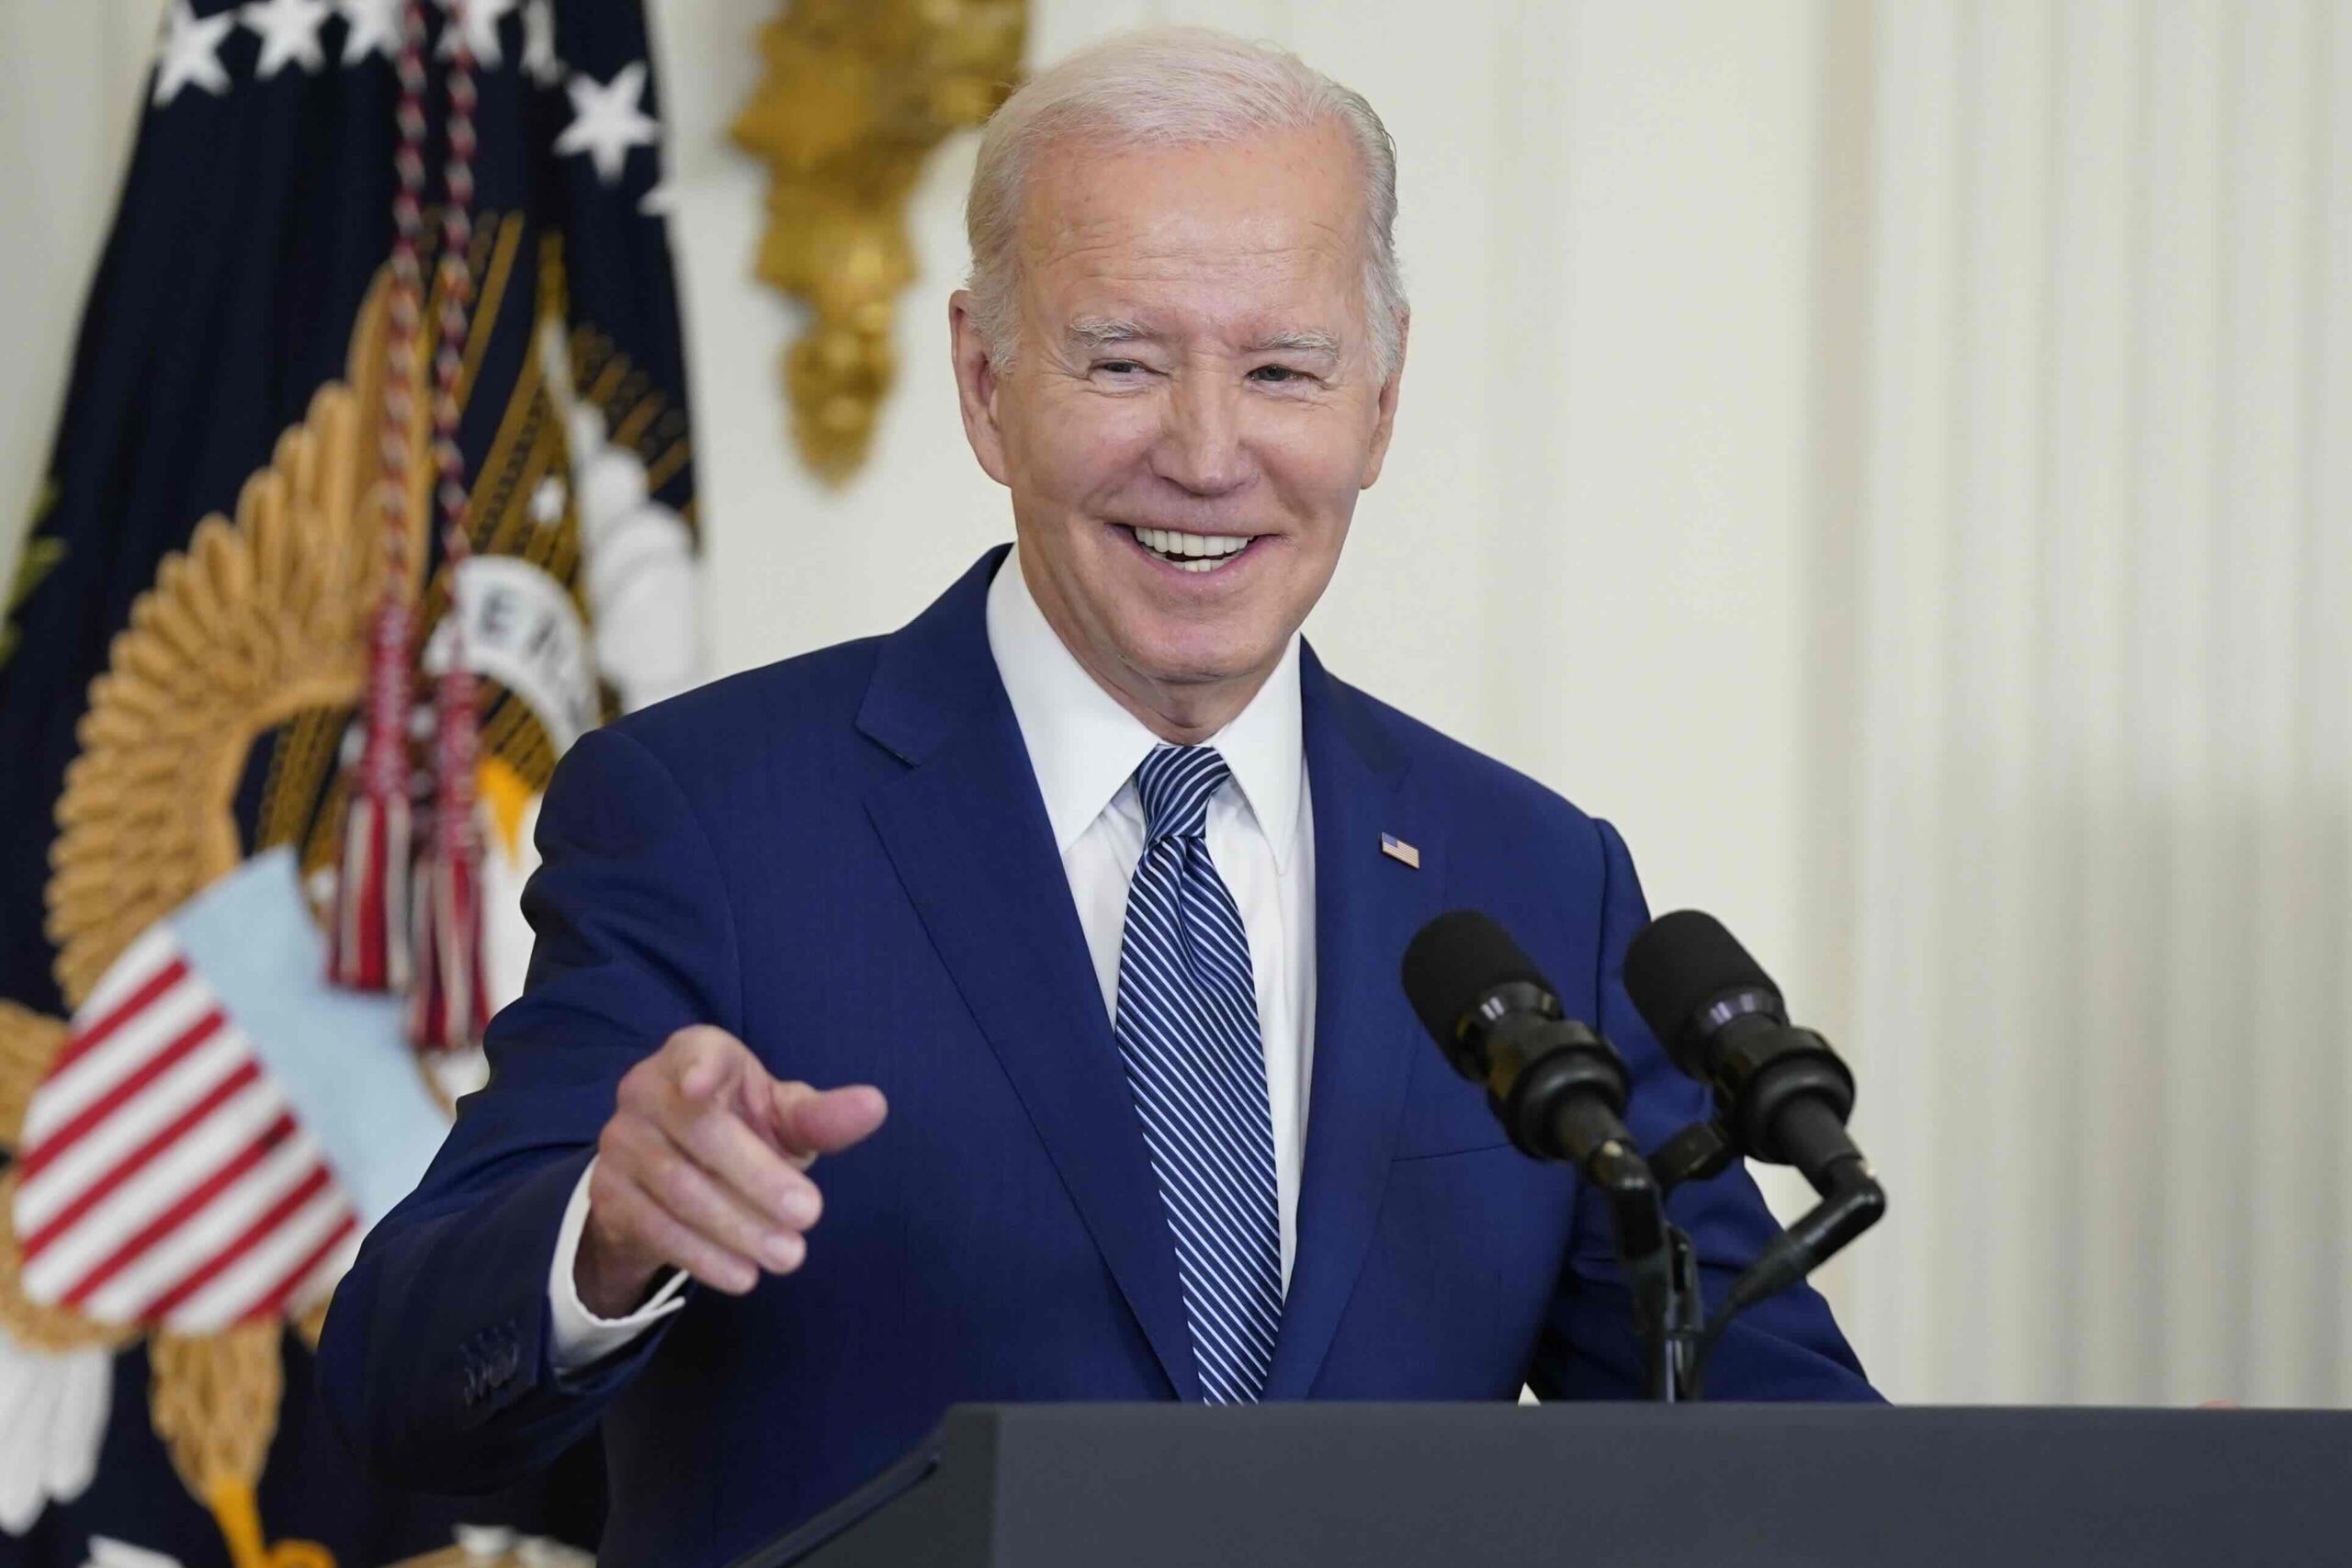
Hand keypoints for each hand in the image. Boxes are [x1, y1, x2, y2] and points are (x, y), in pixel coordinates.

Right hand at [577, 1025, 887, 1317]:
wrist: (671, 1180)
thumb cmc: (742, 1130)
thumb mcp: (784, 1120)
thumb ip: (823, 1116)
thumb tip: (875, 1106)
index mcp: (695, 1053)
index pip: (695, 1051)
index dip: (699, 1068)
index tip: (702, 1086)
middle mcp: (646, 1089)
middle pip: (699, 1131)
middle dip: (757, 1178)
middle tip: (810, 1216)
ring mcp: (621, 1141)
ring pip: (678, 1186)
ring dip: (736, 1226)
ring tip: (788, 1256)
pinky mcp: (607, 1192)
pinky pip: (654, 1225)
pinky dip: (701, 1255)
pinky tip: (742, 1275)